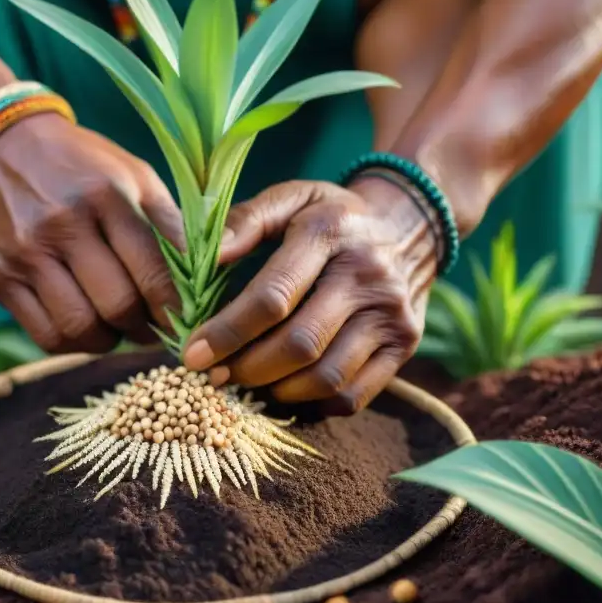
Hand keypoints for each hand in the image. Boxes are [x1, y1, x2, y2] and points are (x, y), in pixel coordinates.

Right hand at [0, 113, 184, 353]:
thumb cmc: (84, 166)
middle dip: (146, 328)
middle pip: (117, 306)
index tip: (186, 320)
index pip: (152, 272)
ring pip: (79, 328)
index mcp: (105, 196)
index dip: (175, 308)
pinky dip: (74, 343)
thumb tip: (209, 274)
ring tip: (121, 328)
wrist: (4, 147)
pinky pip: (45, 334)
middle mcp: (62, 225)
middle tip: (157, 329)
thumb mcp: (135, 176)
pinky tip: (87, 327)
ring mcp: (25, 254)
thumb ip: (171, 224)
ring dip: (110, 340)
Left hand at [182, 177, 437, 414]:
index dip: (227, 332)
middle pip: (299, 344)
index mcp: (330, 233)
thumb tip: (209, 256)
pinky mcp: (405, 345)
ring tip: (248, 383)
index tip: (192, 354)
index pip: (273, 296)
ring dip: (276, 391)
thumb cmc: (331, 217)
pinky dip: (313, 404)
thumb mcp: (291, 198)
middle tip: (216, 376)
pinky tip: (287, 390)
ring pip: (326, 377)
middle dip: (247, 369)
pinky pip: (353, 394)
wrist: (409, 229)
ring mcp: (392, 314)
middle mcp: (367, 275)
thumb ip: (246, 221)